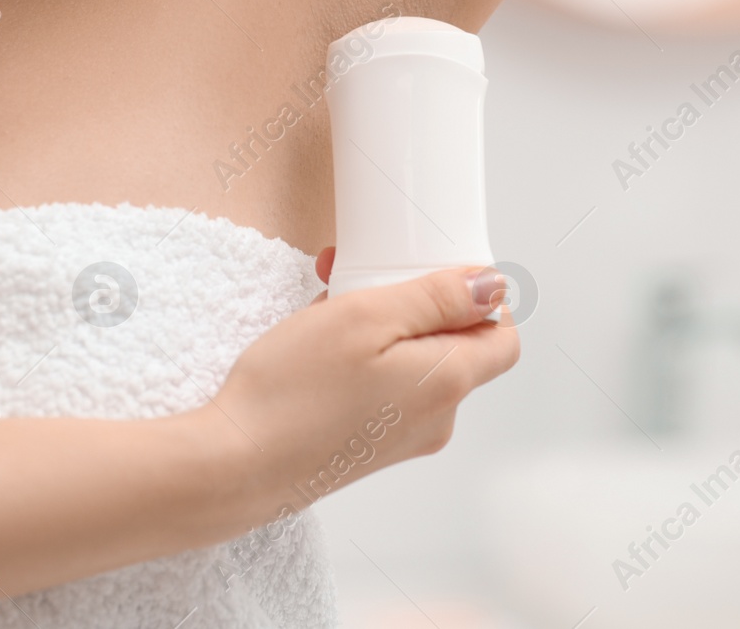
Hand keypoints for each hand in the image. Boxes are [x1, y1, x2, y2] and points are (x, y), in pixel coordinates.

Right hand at [200, 252, 518, 520]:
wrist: (237, 465)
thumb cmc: (295, 390)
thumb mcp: (367, 317)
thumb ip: (438, 298)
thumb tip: (493, 286)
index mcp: (448, 383)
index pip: (502, 335)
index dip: (477, 298)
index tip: (430, 273)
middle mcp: (438, 418)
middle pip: (454, 345)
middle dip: (412, 302)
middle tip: (357, 275)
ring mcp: (403, 437)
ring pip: (414, 363)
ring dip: (379, 325)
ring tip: (326, 303)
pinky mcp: (370, 446)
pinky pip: (386, 387)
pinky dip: (362, 358)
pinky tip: (318, 343)